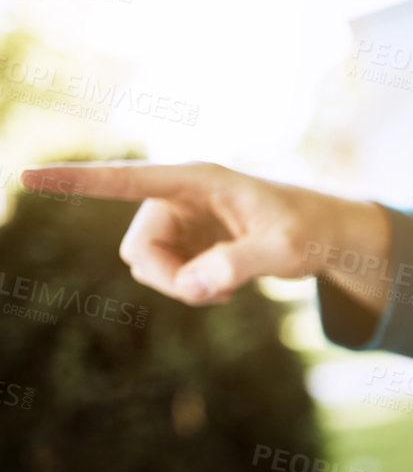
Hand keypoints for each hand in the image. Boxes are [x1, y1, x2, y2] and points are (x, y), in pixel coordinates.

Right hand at [19, 160, 389, 306]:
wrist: (325, 236)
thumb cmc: (311, 232)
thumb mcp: (287, 250)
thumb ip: (240, 266)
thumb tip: (193, 286)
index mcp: (198, 180)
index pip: (126, 179)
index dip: (77, 182)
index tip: (29, 175)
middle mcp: (179, 195)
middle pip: (138, 249)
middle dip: (168, 281)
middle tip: (214, 296)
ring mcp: (178, 219)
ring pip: (146, 266)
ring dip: (181, 288)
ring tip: (228, 288)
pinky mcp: (183, 241)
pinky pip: (164, 275)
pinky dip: (190, 291)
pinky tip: (226, 286)